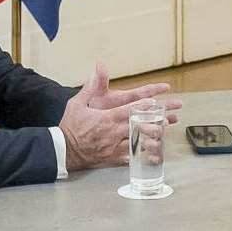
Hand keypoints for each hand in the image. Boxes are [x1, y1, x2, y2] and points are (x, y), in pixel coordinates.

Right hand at [61, 64, 180, 171]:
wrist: (64, 150)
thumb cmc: (70, 127)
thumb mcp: (76, 104)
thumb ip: (89, 89)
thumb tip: (95, 71)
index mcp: (106, 118)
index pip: (128, 110)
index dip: (142, 106)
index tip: (154, 102)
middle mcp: (113, 133)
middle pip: (137, 126)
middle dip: (153, 121)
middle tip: (167, 118)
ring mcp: (114, 147)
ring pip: (137, 142)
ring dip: (151, 138)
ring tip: (163, 135)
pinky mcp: (113, 158)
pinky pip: (132, 156)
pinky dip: (142, 153)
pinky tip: (152, 152)